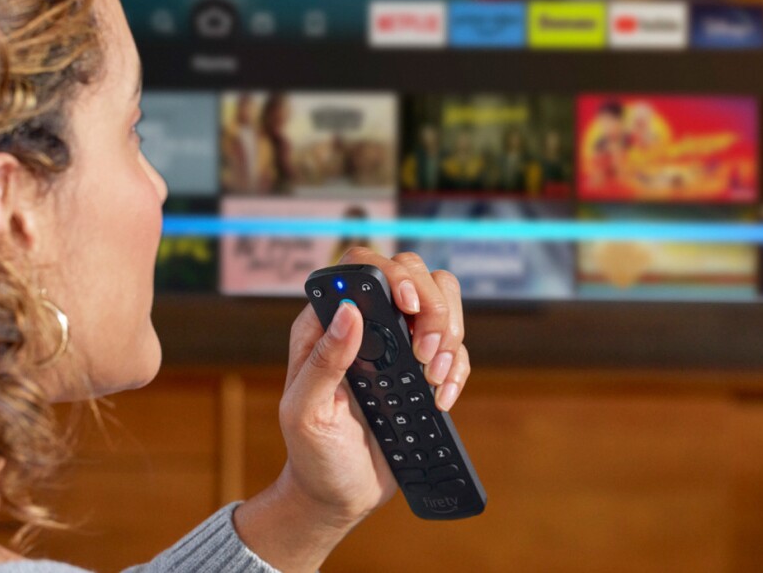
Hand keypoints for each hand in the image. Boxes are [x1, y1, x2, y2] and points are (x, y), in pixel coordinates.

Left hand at [235, 248, 469, 570]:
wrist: (339, 495)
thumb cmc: (312, 454)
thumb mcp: (305, 412)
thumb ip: (324, 361)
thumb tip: (348, 310)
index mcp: (328, 325)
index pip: (363, 266)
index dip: (392, 273)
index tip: (406, 305)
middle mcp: (366, 325)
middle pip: (414, 274)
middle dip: (432, 308)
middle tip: (423, 354)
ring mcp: (398, 344)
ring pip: (443, 300)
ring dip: (449, 335)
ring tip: (431, 378)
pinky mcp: (422, 369)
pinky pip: (455, 346)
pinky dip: (457, 367)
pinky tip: (441, 396)